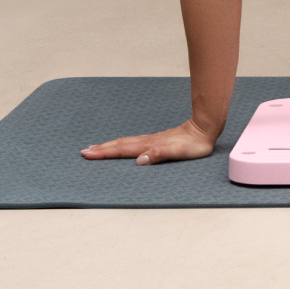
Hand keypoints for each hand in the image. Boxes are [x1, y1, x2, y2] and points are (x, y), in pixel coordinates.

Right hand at [81, 117, 217, 165]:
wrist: (205, 127)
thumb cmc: (195, 143)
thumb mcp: (179, 152)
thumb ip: (160, 155)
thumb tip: (140, 161)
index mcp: (150, 145)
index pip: (123, 150)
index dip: (105, 152)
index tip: (89, 154)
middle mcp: (148, 142)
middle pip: (120, 145)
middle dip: (101, 149)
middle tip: (84, 152)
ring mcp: (152, 140)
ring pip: (125, 143)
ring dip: (109, 146)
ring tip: (95, 148)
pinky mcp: (157, 140)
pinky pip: (134, 143)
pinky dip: (122, 145)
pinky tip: (121, 146)